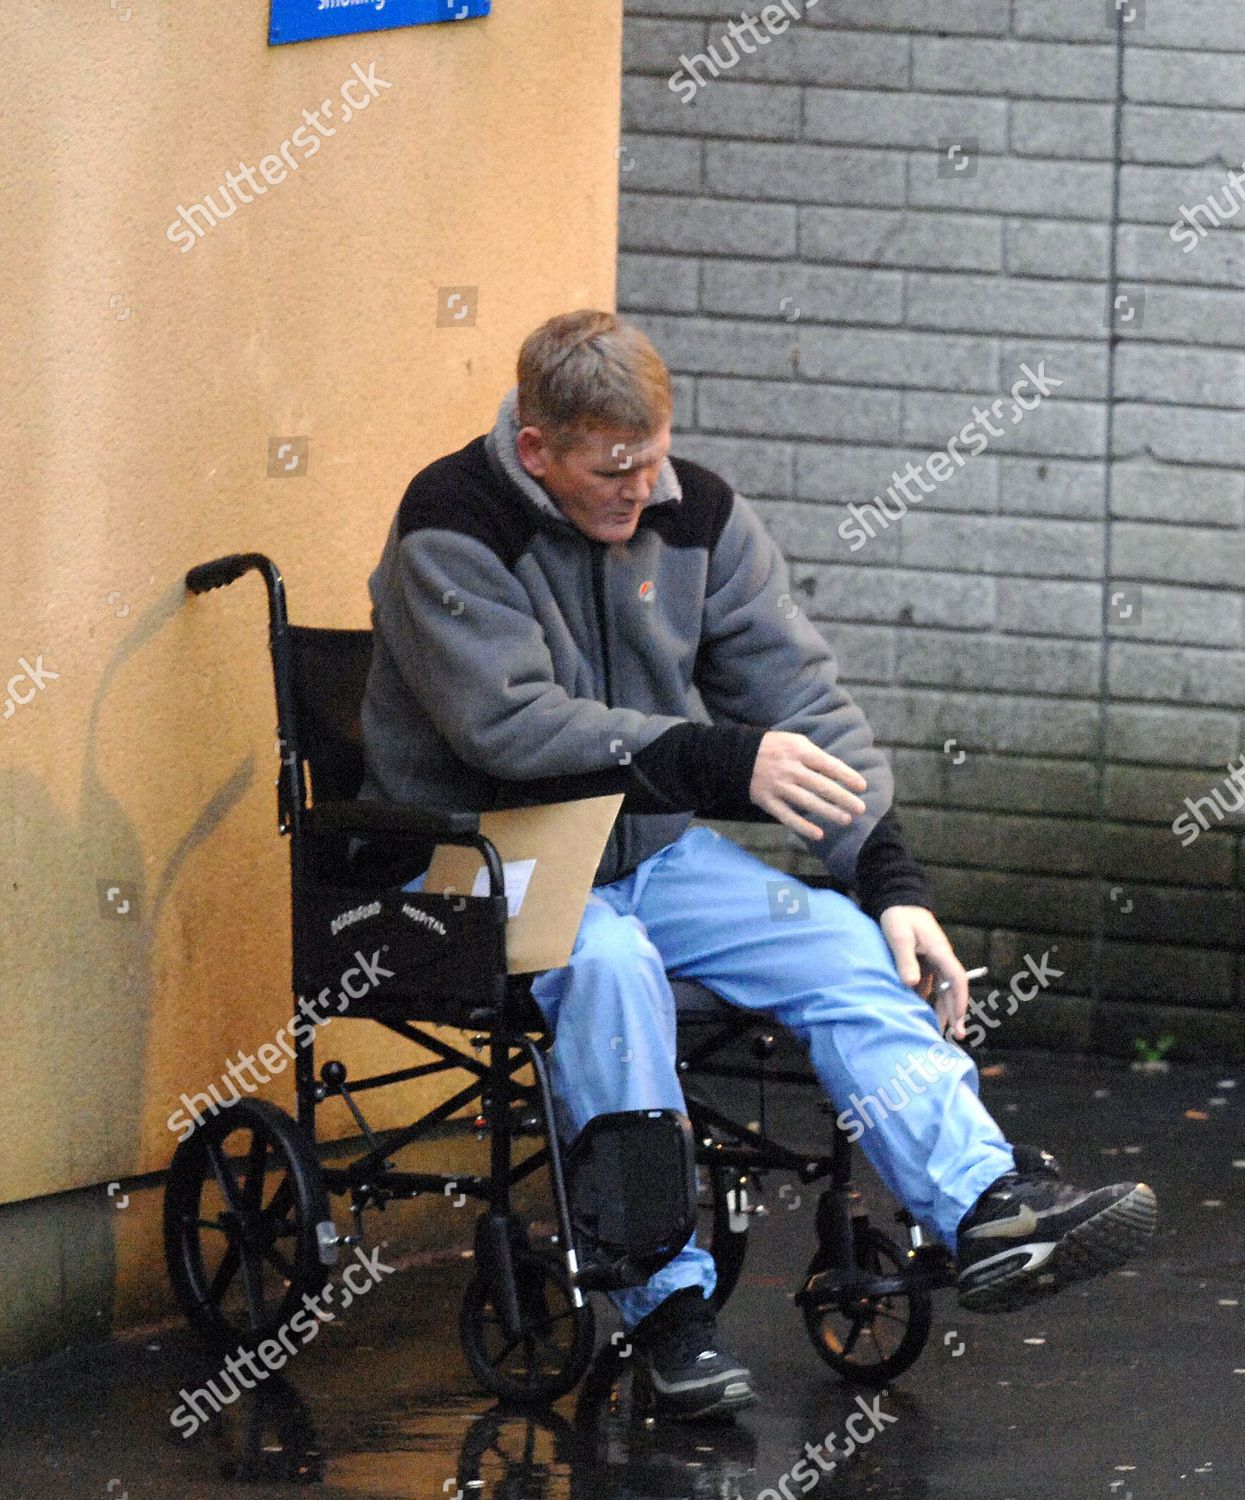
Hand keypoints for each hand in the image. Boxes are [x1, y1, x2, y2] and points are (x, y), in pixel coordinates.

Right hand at [748, 730, 867, 840]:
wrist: (738, 755)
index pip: (828, 765)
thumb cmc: (776, 748)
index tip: (862, 786)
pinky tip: (819, 834)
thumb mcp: (795, 742)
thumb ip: (816, 756)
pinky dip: (802, 826)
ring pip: (807, 802)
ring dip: (828, 812)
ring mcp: (778, 786)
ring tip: (846, 820)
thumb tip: (841, 774)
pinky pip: (787, 816)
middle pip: (821, 786)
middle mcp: (790, 769)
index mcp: (799, 751)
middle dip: (842, 798)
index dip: (846, 776)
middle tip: (861, 808)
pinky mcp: (767, 801)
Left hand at [878, 905, 968, 1040]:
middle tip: (957, 1036)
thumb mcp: (899, 937)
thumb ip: (905, 959)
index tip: (959, 1019)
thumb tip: (912, 985)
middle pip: (952, 989)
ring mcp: (933, 961)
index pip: (957, 979)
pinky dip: (926, 999)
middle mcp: (941, 958)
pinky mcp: (924, 963)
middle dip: (955, 1012)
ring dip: (941, 1008)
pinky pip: (929, 985)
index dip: (960, 1000)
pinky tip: (918, 1013)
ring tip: (936, 1030)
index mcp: (940, 951)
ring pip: (941, 989)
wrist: (897, 899)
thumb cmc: (899, 916)